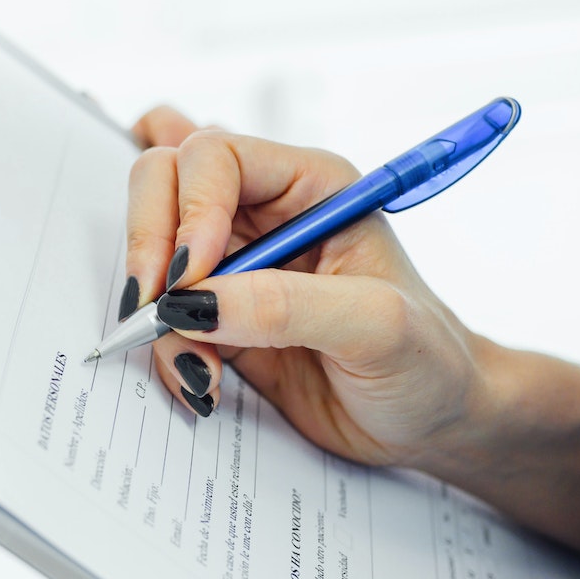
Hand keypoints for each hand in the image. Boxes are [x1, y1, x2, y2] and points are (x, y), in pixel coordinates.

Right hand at [124, 106, 491, 481]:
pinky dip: (161, 347)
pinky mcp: (216, 314)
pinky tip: (205, 380)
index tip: (190, 276)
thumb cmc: (427, 360)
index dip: (191, 207)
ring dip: (156, 307)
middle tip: (155, 305)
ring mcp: (234, 263)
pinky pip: (158, 312)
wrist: (430, 422)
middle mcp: (265, 211)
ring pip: (151, 247)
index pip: (216, 156)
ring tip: (201, 365)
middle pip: (163, 178)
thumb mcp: (374, 326)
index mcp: (311, 185)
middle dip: (149, 241)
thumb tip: (192, 303)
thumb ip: (284, 306)